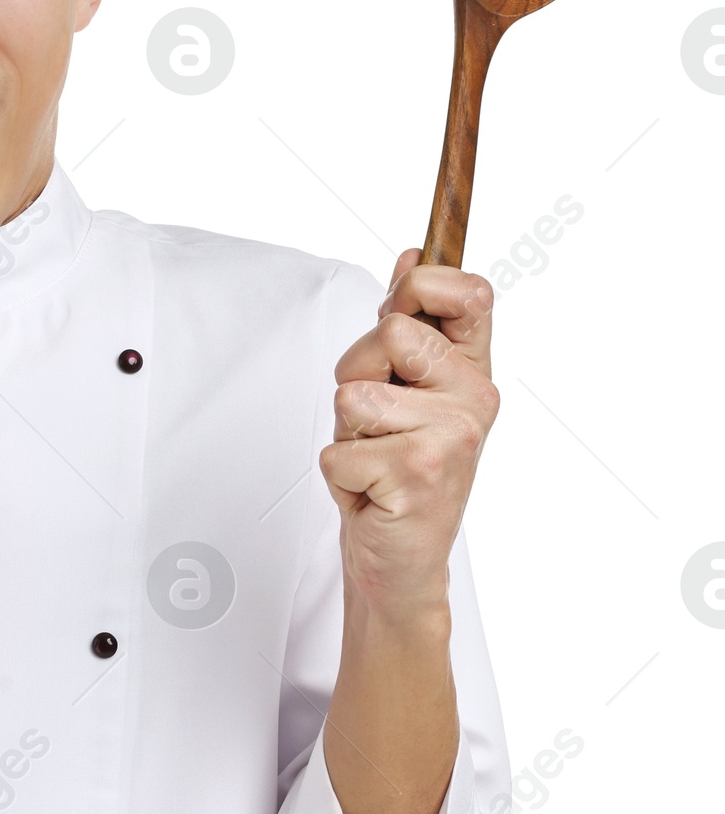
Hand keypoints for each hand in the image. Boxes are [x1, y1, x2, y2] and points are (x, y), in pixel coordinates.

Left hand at [319, 253, 499, 616]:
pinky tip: (371, 492)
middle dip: (357, 372)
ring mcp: (453, 436)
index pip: (469, 292)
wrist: (399, 559)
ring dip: (346, 430)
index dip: (421, 288)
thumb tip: (414, 253)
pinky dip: (338, 473)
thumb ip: (408, 325)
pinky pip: (338, 447)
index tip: (398, 313)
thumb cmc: (394, 469)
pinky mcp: (418, 473)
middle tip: (373, 420)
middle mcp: (476, 398)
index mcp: (474, 371)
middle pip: (391, 333)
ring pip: (354, 392)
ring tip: (373, 458)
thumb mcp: (402, 390)